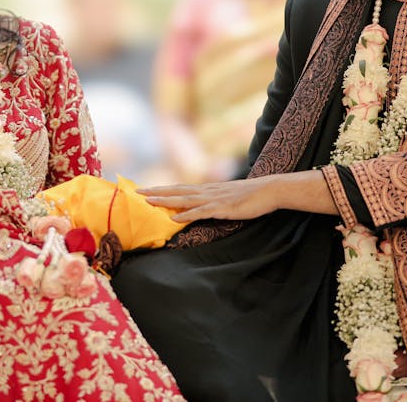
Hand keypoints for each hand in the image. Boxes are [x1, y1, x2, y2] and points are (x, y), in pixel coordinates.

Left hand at [141, 178, 281, 222]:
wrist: (269, 190)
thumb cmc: (250, 196)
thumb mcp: (227, 198)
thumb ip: (213, 202)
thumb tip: (201, 208)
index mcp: (207, 189)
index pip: (180, 187)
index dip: (162, 188)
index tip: (145, 190)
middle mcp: (207, 191)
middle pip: (177, 190)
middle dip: (156, 192)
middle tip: (137, 192)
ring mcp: (214, 199)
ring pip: (184, 199)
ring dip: (166, 200)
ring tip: (148, 202)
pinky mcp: (223, 208)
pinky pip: (201, 212)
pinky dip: (187, 215)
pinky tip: (175, 219)